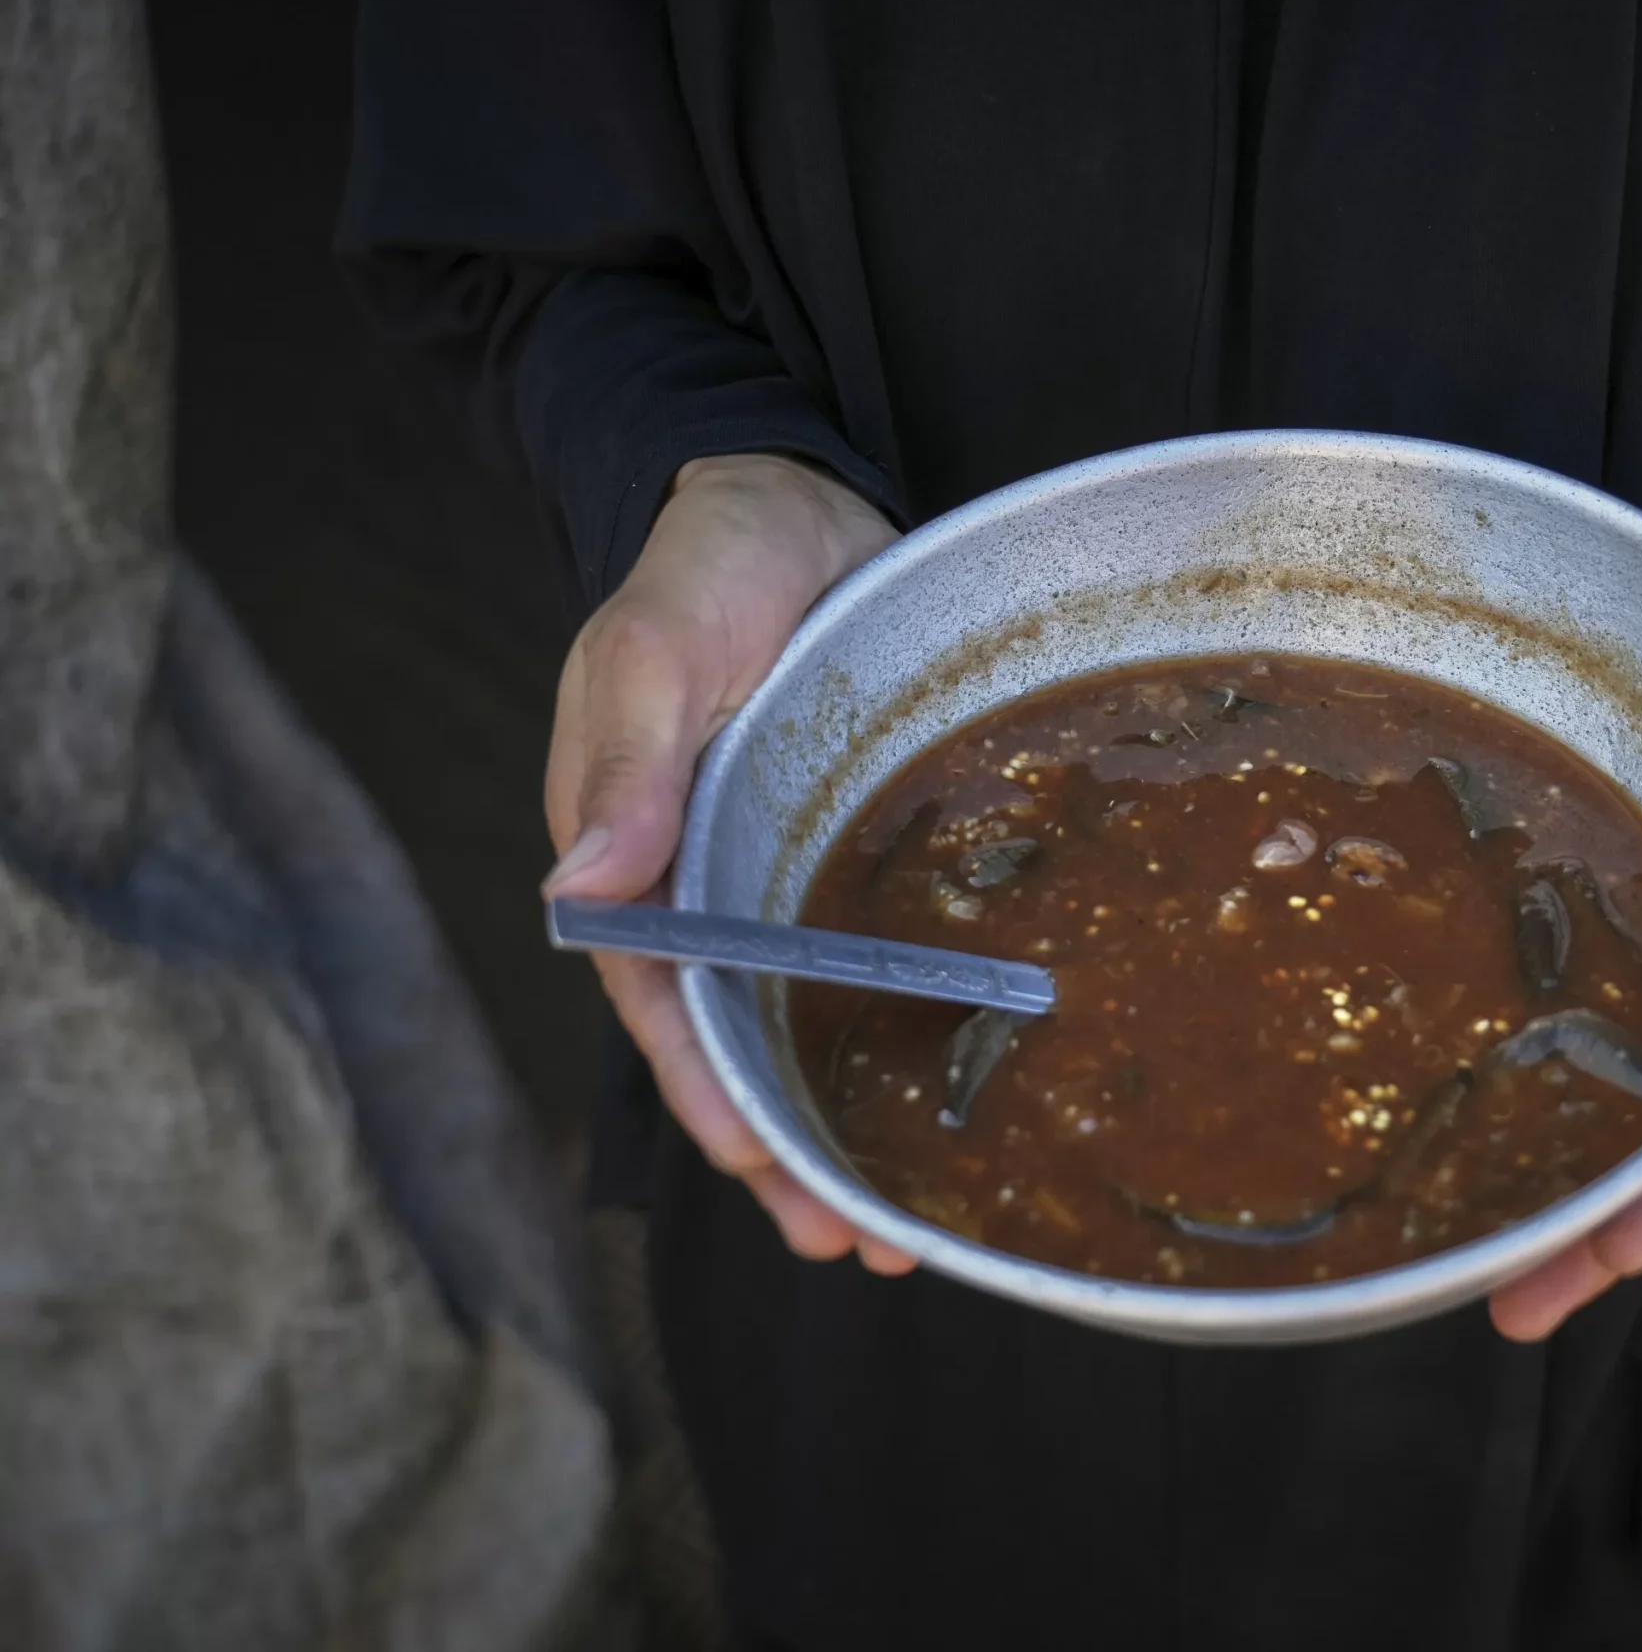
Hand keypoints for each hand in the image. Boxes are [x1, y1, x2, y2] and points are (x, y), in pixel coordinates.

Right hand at [541, 453, 919, 1272]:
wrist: (791, 503)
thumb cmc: (707, 568)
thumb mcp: (659, 652)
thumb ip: (629, 768)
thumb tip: (579, 888)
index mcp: (636, 857)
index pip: (662, 1001)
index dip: (708, 1088)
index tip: (758, 1164)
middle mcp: (707, 888)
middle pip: (740, 1046)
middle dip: (786, 1152)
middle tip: (854, 1244)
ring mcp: (782, 880)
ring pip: (808, 1029)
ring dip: (845, 1124)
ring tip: (904, 1224)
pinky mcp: (853, 858)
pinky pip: (871, 967)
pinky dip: (904, 1038)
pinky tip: (956, 1097)